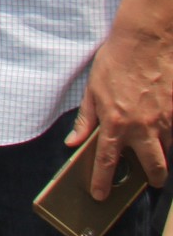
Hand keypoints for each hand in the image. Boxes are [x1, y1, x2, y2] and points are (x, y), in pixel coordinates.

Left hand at [67, 20, 172, 198]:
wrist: (147, 40)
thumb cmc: (116, 62)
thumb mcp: (92, 90)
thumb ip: (85, 121)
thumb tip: (73, 142)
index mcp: (115, 123)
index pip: (107, 162)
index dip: (101, 182)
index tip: (100, 195)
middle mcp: (142, 127)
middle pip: (154, 167)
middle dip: (152, 178)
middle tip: (149, 180)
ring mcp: (166, 121)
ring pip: (169, 150)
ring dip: (163, 153)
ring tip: (154, 146)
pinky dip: (171, 133)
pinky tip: (164, 124)